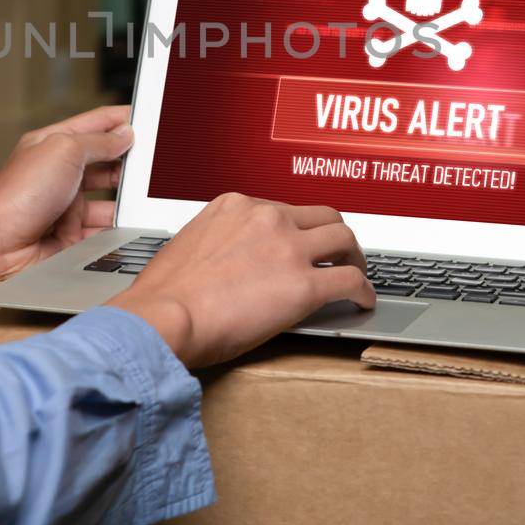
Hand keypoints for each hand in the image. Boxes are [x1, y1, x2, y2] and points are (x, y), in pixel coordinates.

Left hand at [0, 105, 132, 311]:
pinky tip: (132, 225)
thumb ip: (99, 142)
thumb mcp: (64, 152)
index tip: (152, 118)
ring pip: (109, 199)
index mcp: (56, 144)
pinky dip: (117, 229)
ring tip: (148, 198)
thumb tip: (124, 134)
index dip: (123, 119)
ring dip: (126, 200)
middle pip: (106, 163)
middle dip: (130, 163)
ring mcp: (66, 205)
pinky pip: (102, 229)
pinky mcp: (71, 235)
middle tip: (158, 164)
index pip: (97, 124)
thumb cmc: (16, 195)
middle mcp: (61, 173)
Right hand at [108, 194, 374, 368]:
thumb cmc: (164, 296)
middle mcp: (266, 218)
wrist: (162, 318)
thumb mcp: (189, 247)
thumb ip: (218, 244)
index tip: (300, 245)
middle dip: (335, 236)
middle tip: (340, 255)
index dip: (297, 230)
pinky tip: (362, 302)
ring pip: (343, 240)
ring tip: (357, 275)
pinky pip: (349, 282)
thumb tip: (227, 263)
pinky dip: (363, 291)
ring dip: (355, 258)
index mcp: (236, 206)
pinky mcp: (303, 286)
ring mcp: (288, 249)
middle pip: (322, 216)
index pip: (283, 209)